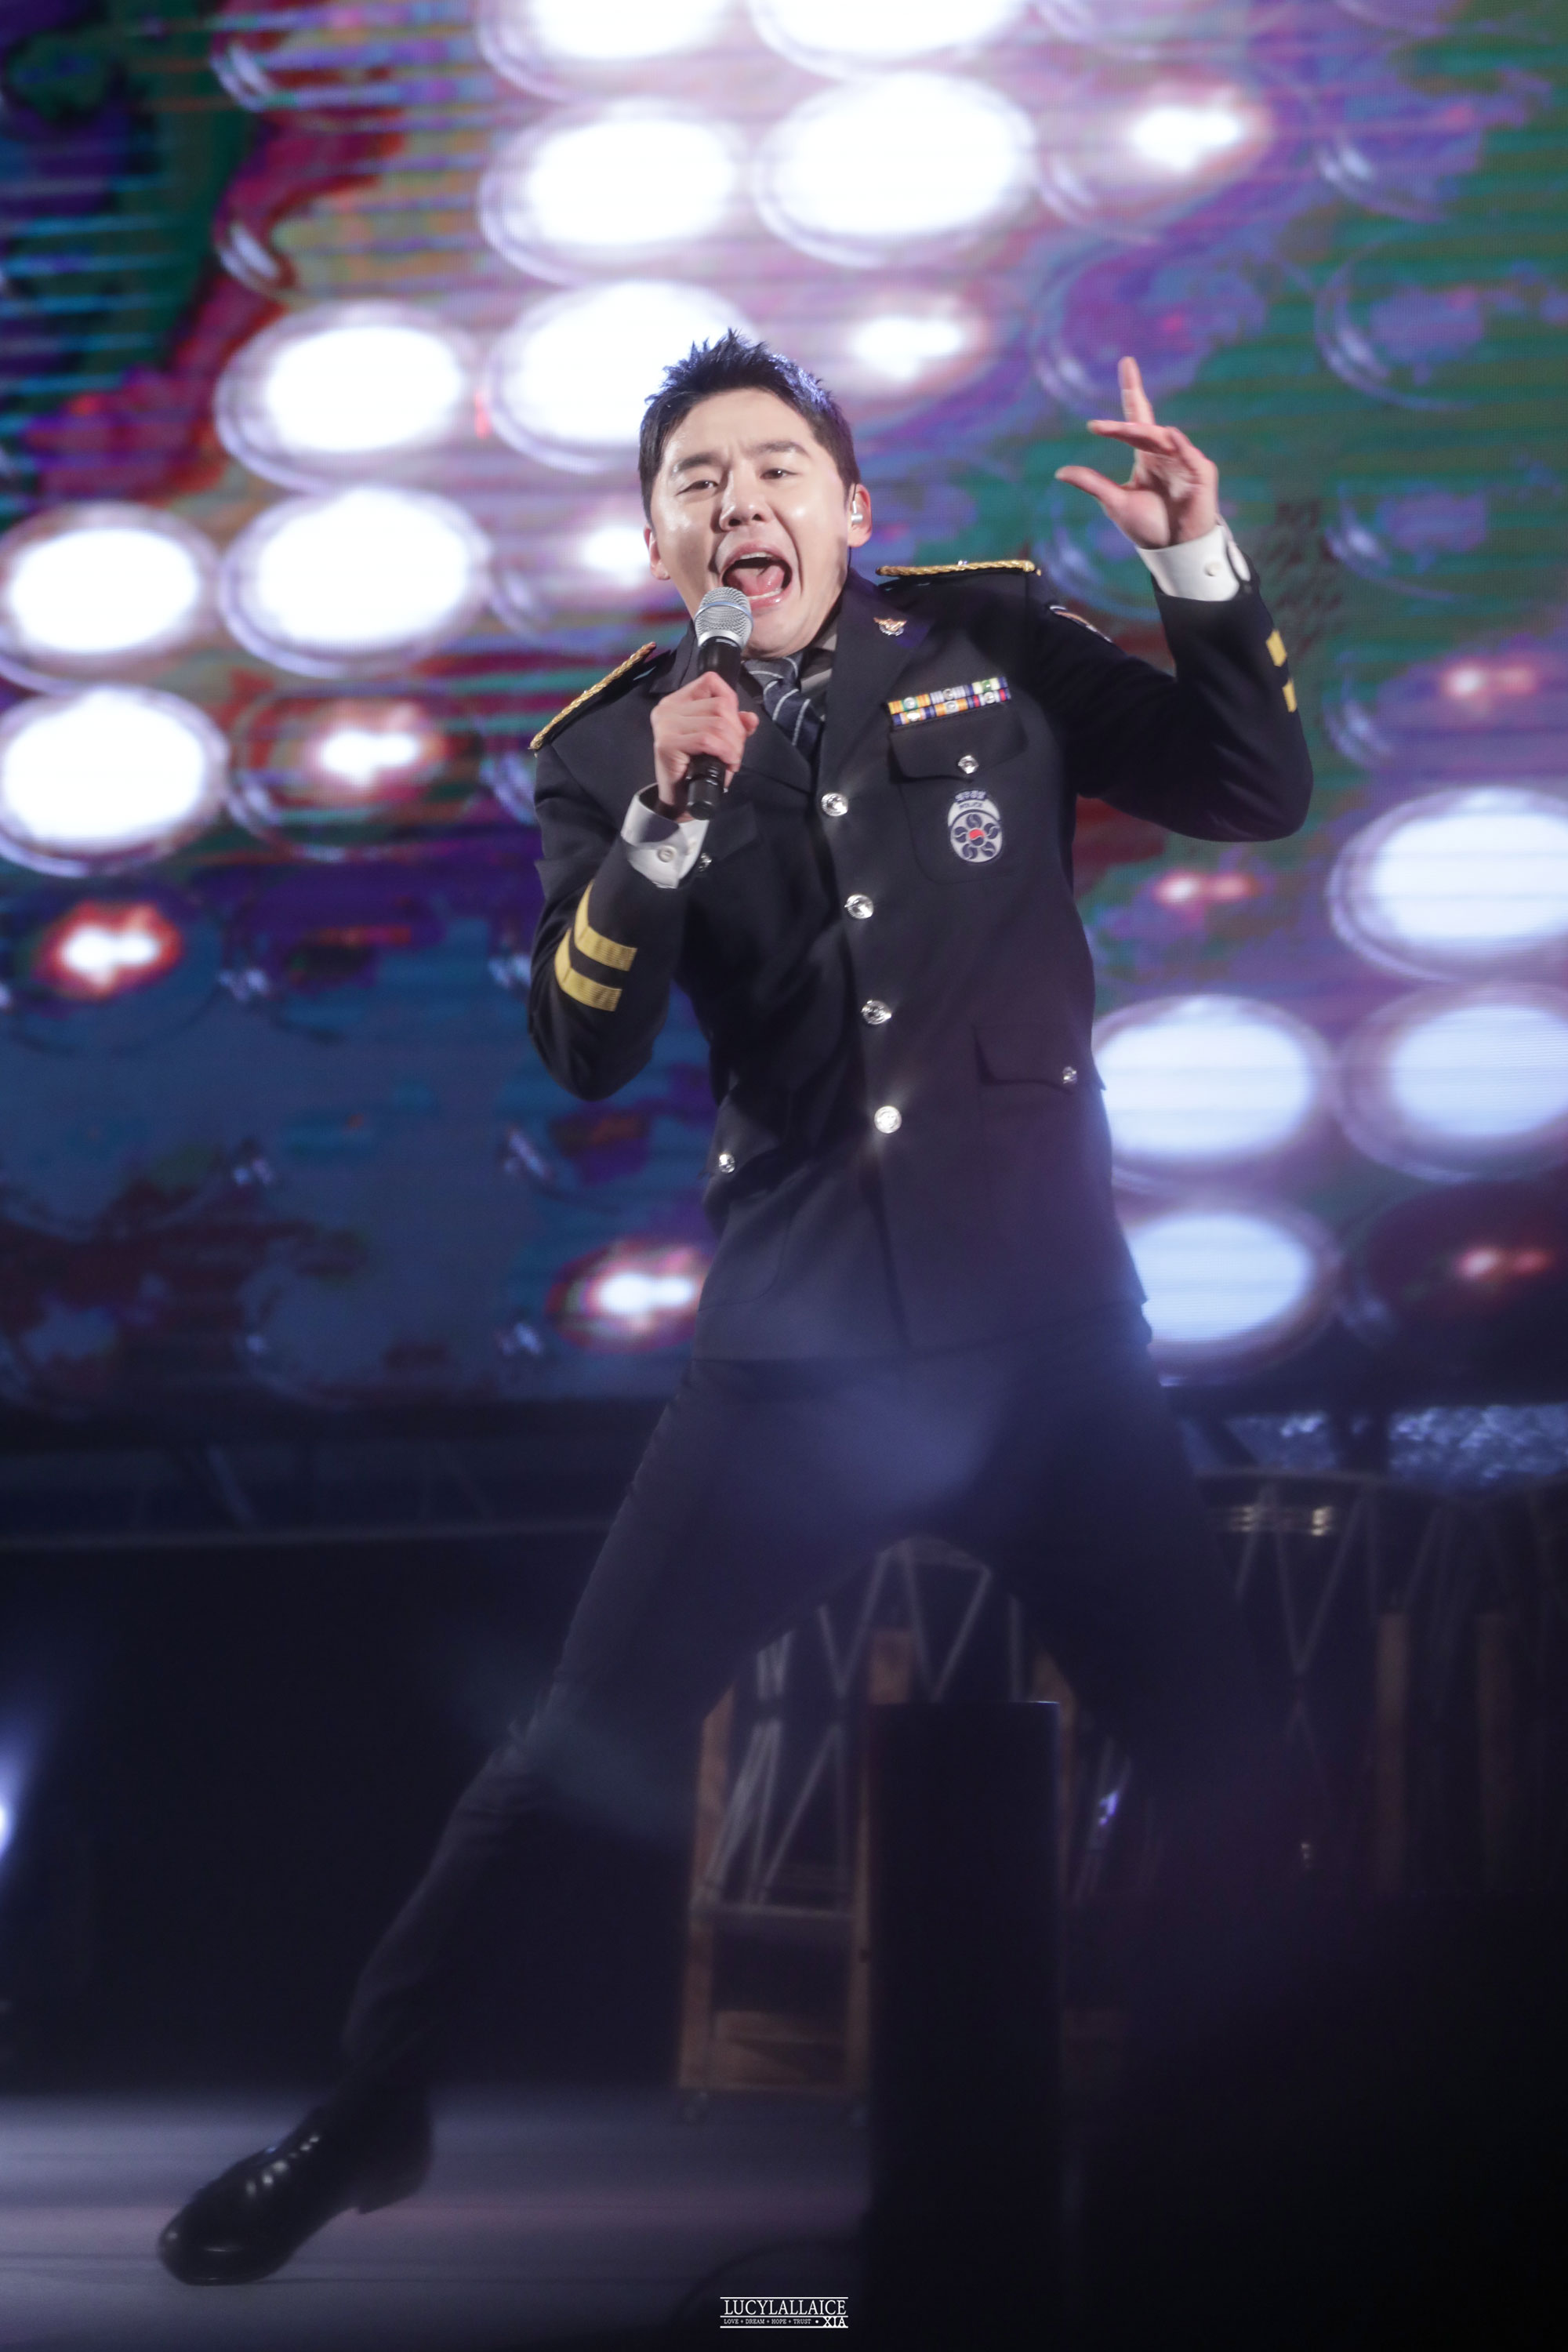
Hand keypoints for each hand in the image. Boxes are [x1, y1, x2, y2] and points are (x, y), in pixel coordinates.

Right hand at [651, 673, 757, 816]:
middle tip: (735, 753)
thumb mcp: (720, 742)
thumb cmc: (697, 769)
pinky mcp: (668, 744)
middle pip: (720, 705)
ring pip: (717, 723)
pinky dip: (725, 752)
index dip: (731, 702)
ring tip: (731, 760)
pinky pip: (708, 739)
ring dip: (734, 746)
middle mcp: (668, 708)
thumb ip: (734, 725)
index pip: (711, 681)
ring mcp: (665, 725)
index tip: (734, 728)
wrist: (679, 800)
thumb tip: (751, 718)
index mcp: (678, 700)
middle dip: (737, 731)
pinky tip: (727, 763)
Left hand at [1055, 356, 1219, 549]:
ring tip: (1128, 430)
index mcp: (1146, 454)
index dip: (1132, 391)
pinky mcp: (1201, 473)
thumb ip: (1093, 484)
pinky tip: (1169, 435)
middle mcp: (1165, 451)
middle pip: (1145, 426)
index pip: (1138, 416)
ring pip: (1162, 439)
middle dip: (1126, 420)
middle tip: (1099, 426)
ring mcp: (1185, 460)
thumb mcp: (1115, 503)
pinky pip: (1189, 455)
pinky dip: (1180, 446)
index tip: (1126, 363)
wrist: (1174, 550)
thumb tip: (1060, 471)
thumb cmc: (1148, 526)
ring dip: (1145, 434)